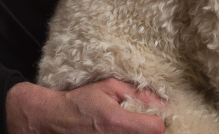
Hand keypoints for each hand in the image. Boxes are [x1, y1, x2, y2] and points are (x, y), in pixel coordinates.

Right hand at [6, 78, 164, 133]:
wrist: (56, 120)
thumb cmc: (82, 102)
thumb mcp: (109, 87)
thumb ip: (136, 93)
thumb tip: (162, 101)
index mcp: (118, 122)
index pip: (156, 129)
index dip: (159, 121)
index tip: (153, 115)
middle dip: (148, 129)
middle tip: (141, 119)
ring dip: (138, 133)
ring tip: (127, 125)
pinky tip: (118, 131)